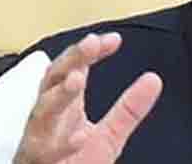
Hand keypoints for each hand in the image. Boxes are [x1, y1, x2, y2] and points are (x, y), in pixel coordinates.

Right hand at [13, 33, 162, 163]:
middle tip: (90, 44)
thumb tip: (154, 80)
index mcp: (65, 107)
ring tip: (77, 79)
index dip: (90, 52)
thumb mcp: (109, 135)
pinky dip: (64, 144)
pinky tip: (80, 136)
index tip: (113, 40)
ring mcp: (39, 140)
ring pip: (43, 112)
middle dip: (71, 60)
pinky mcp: (38, 163)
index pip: (75, 69)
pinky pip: (48, 153)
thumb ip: (128, 109)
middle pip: (53, 79)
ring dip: (59, 94)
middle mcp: (49, 117)